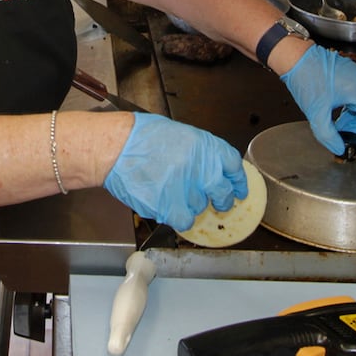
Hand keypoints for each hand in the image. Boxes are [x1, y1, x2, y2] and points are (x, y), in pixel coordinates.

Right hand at [102, 114, 247, 230]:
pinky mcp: (171, 207)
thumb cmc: (141, 138)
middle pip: (224, 193)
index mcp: (205, 146)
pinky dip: (178, 217)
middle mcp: (201, 168)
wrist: (116, 148)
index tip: (238, 188)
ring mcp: (187, 190)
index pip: (234, 166)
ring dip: (191, 205)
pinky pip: (185, 221)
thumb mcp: (179, 134)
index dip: (239, 180)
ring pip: (201, 208)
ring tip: (172, 192)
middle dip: (222, 201)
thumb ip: (200, 153)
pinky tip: (167, 206)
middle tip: (218, 203)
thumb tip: (213, 170)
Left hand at [279, 45, 355, 154]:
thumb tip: (338, 148)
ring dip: (352, 116)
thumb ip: (328, 136)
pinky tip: (335, 111)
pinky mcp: (348, 71)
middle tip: (344, 135)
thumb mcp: (317, 113)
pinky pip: (355, 92)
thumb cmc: (305, 78)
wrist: (294, 56)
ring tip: (337, 125)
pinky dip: (349, 105)